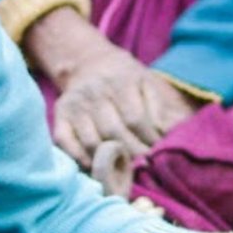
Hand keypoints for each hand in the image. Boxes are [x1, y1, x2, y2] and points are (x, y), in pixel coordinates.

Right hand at [25, 9, 198, 165]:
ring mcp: (74, 105)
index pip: (135, 119)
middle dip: (131, 154)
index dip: (147, 141)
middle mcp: (94, 92)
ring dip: (107, 161)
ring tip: (122, 171)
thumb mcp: (146, 83)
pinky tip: (95, 166)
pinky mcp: (59, 115)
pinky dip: (79, 158)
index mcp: (120, 81)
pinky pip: (65, 142)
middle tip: (142, 168)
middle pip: (113, 132)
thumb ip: (159, 108)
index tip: (156, 155)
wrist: (87, 62)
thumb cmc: (124, 78)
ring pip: (91, 141)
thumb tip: (173, 134)